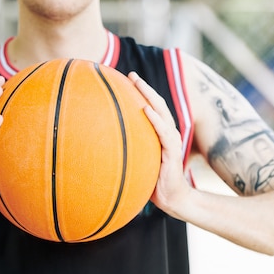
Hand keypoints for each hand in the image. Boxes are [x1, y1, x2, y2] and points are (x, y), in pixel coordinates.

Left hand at [128, 72, 191, 213]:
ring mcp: (170, 141)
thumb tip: (101, 146)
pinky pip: (163, 133)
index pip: (151, 108)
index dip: (140, 93)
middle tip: (130, 74)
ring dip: (149, 95)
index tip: (124, 79)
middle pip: (156, 104)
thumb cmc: (152, 182)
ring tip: (137, 82)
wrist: (172, 199)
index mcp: (159, 134)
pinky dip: (155, 120)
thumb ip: (128, 151)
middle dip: (144, 87)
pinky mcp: (172, 152)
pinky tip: (145, 109)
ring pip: (161, 112)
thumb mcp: (138, 162)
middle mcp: (166, 133)